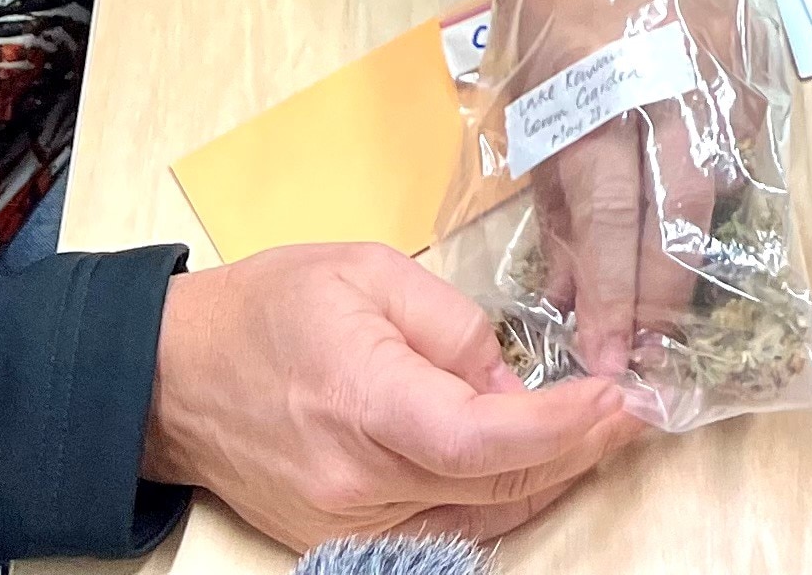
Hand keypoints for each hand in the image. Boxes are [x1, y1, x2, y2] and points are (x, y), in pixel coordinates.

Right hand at [140, 244, 639, 551]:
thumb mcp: (372, 274)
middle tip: (636, 410)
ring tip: (605, 432)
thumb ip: (457, 329)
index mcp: (363, 402)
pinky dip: (499, 499)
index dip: (563, 427)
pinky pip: (443, 529)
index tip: (621, 398)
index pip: (482, 438)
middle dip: (579, 448)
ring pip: (478, 514)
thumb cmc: (272, 308)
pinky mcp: (341, 537)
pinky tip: (540, 464)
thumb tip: (517, 384)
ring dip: (551, 477)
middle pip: (494, 483)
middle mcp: (356, 482)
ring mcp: (346, 521)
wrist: (175, 378)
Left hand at [496, 0, 716, 379]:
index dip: (613, 298)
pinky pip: (744, 142)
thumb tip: (573, 292)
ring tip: (671, 292)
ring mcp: (717, 71)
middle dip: (667, 292)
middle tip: (651, 349)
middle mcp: (667, 89)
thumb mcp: (527, 108)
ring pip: (724, 180)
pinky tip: (698, 210)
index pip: (612, 220)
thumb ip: (555, 203)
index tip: (609, 358)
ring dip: (696, 242)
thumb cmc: (542, 14)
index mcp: (597, 99)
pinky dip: (721, 183)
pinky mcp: (748, 57)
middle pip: (681, 213)